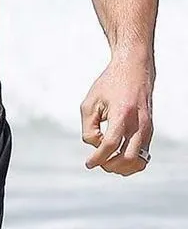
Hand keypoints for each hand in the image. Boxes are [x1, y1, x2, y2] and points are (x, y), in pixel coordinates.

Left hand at [80, 56, 153, 175]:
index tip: (88, 163)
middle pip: (128, 159)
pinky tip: (118, 158)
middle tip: (99, 162)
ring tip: (108, 162)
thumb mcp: (91, 101)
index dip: (98, 158)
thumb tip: (96, 146)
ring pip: (139, 161)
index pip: (111, 145)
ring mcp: (147, 129)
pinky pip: (144, 155)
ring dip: (122, 168)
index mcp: (122, 113)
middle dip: (111, 165)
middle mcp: (138, 123)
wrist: (133, 70)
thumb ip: (89, 126)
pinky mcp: (150, 131)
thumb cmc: (109, 84)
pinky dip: (131, 162)